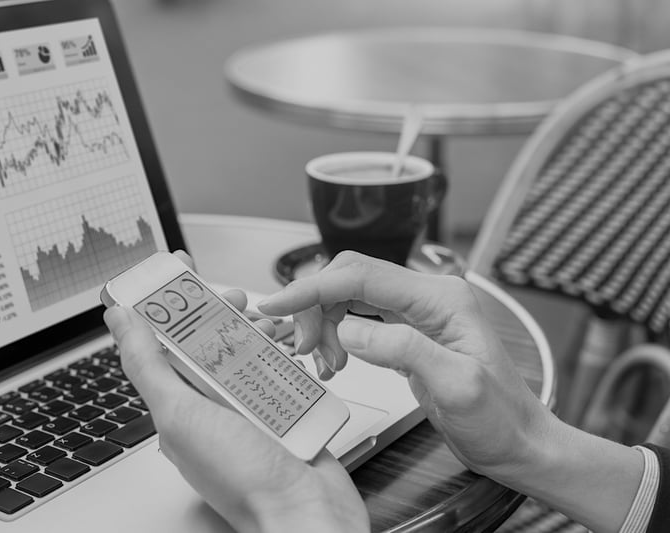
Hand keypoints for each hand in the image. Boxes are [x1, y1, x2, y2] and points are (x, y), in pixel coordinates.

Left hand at [103, 251, 368, 532]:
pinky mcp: (284, 409)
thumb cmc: (245, 480)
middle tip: (234, 297)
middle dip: (220, 311)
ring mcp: (249, 407)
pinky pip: (280, 369)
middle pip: (209, 341)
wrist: (309, 515)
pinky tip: (290, 342)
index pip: (164, 341)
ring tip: (266, 320)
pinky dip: (285, 351)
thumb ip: (148, 365)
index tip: (176, 267)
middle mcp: (211, 405)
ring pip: (247, 350)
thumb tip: (119, 320)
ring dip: (255, 329)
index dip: (169, 302)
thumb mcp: (181, 415)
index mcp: (179, 406)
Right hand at [257, 251, 554, 483]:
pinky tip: (336, 361)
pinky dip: (336, 336)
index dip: (313, 287)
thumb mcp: (457, 386)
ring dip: (324, 325)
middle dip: (315, 307)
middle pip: (350, 279)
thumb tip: (349, 331)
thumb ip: (403, 350)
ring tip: (325, 362)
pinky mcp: (407, 332)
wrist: (518, 442)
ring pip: (349, 297)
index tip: (278, 302)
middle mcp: (427, 296)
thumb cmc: (500, 418)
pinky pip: (357, 319)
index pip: (362, 276)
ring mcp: (416, 313)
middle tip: (302, 346)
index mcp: (441, 298)